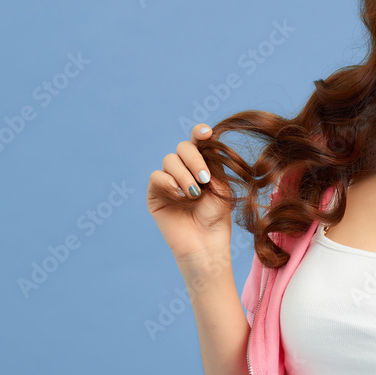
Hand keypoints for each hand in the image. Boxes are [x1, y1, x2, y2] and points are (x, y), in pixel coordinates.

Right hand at [146, 123, 232, 261]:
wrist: (206, 242)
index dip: (200, 132)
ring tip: (195, 193)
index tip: (205, 133)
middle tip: (205, 179)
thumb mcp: (221, 185)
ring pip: (170, 160)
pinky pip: (157, 176)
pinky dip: (169, 183)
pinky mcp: (155, 193)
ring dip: (184, 174)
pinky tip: (181, 195)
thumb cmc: (217, 215)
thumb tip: (205, 139)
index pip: (198, 141)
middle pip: (183, 147)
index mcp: (203, 164)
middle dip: (194, 159)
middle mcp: (185, 169)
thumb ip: (212, 162)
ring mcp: (169, 180)